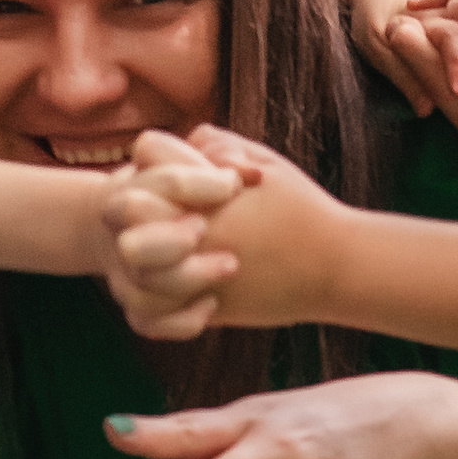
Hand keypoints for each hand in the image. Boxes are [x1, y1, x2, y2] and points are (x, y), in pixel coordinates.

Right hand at [84, 136, 257, 338]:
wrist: (167, 221)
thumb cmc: (198, 184)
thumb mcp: (208, 158)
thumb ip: (223, 152)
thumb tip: (247, 174)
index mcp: (133, 188)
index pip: (156, 184)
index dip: (197, 184)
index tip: (234, 185)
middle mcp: (122, 233)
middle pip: (134, 247)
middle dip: (173, 242)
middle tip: (208, 232)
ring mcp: (127, 273)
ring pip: (140, 292)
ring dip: (187, 282)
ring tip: (229, 266)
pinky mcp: (140, 306)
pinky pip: (147, 323)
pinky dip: (180, 321)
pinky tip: (213, 305)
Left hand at [102, 127, 351, 335]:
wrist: (336, 265)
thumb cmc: (303, 208)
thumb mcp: (262, 160)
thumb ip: (217, 144)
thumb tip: (187, 142)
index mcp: (203, 189)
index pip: (145, 154)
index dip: (157, 157)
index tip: (180, 170)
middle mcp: (191, 230)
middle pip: (122, 210)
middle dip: (132, 205)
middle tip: (155, 213)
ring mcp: (193, 275)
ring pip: (128, 268)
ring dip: (136, 259)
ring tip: (159, 254)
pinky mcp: (204, 311)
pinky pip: (146, 315)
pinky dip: (147, 307)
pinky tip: (170, 291)